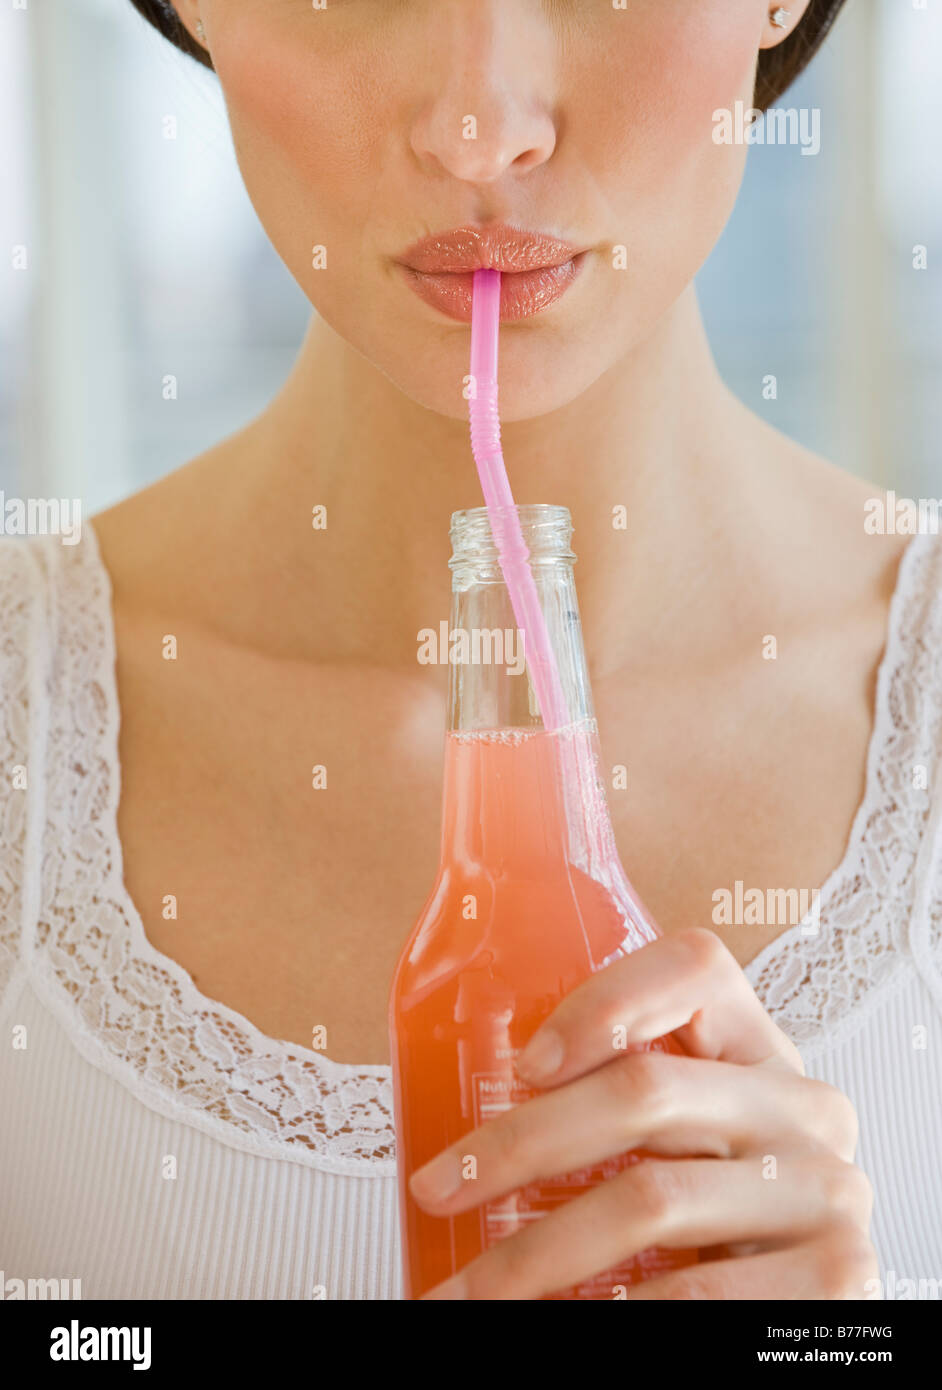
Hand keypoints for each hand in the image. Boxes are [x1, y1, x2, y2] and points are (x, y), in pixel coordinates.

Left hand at [409, 928, 877, 1299]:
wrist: (795, 1321)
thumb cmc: (712, 1224)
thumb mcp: (680, 1150)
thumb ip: (614, 1112)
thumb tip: (462, 1140)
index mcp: (760, 1053)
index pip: (695, 968)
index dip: (606, 999)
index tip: (522, 1064)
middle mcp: (803, 1107)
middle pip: (644, 1088)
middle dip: (519, 1144)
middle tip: (437, 1190)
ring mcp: (827, 1189)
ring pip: (650, 1198)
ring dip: (535, 1255)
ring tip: (469, 1292)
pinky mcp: (838, 1275)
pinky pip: (696, 1293)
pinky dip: (612, 1312)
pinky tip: (564, 1319)